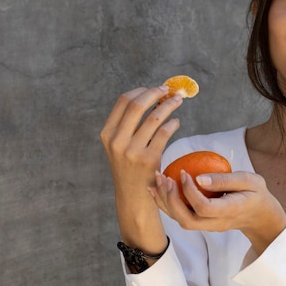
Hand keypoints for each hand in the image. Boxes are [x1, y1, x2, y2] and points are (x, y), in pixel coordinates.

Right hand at [100, 86, 182, 252]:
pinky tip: (176, 122)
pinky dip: (173, 123)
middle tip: (169, 90)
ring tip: (178, 101)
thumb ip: (128, 124)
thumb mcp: (118, 146)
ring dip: (169, 105)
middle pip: (138, 104)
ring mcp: (132, 150)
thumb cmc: (129, 167)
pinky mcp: (149, 159)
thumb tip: (151, 95)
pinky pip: (164, 132)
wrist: (133, 197)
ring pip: (154, 117)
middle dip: (156, 93)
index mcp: (107, 134)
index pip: (123, 100)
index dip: (141, 90)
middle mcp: (117, 141)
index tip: (154, 89)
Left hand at [150, 170, 285, 253]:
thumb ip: (225, 180)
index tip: (184, 172)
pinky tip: (158, 188)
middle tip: (164, 177)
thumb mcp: (249, 181)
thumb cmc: (256, 194)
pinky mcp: (201, 223)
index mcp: (230, 211)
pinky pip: (180, 217)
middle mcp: (216, 223)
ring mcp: (207, 226)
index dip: (190, 191)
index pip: (204, 207)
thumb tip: (199, 177)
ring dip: (165, 201)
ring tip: (157, 179)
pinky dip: (166, 203)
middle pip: (186, 220)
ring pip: (180, 220)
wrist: (260, 216)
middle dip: (171, 200)